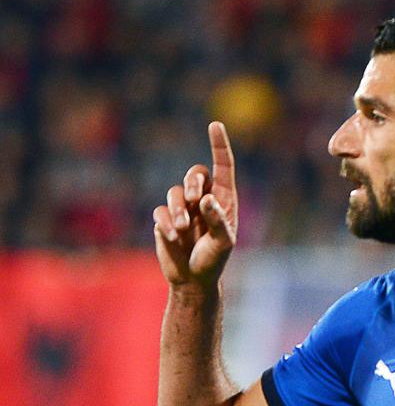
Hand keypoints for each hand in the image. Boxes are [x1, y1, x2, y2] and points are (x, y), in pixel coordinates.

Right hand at [153, 122, 238, 287]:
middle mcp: (203, 200)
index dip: (219, 145)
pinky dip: (167, 223)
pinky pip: (160, 212)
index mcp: (224, 200)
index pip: (222, 166)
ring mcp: (183, 209)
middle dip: (192, 183)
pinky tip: (174, 238)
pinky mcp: (165, 219)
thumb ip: (217, 221)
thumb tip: (205, 200)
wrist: (193, 280)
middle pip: (194, 174)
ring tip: (184, 230)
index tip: (215, 125)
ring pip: (174, 193)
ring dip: (178, 209)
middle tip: (194, 198)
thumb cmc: (214, 260)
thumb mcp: (223, 243)